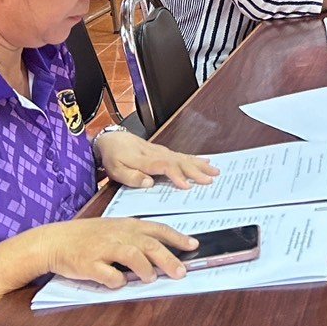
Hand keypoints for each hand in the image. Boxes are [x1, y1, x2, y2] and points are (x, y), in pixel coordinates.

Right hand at [27, 216, 197, 288]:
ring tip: (151, 278)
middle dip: (168, 258)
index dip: (177, 238)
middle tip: (181, 272)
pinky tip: (119, 283)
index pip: (158, 230)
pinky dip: (116, 280)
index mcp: (128, 225)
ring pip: (131, 255)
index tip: (193, 246)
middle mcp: (118, 234)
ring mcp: (103, 248)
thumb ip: (136, 237)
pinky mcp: (88, 264)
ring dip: (145, 268)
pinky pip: (107, 273)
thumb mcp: (115, 228)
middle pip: (149, 244)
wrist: (56, 240)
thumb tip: (162, 252)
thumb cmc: (89, 236)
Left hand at [95, 131, 218, 190]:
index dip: (177, 175)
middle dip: (196, 171)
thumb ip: (131, 177)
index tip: (187, 185)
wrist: (112, 139)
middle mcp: (157, 154)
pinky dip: (195, 159)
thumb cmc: (114, 156)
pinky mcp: (164, 151)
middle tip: (210, 179)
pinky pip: (182, 155)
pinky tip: (205, 161)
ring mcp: (163, 151)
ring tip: (214, 171)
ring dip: (200, 165)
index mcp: (145, 159)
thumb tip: (149, 183)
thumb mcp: (116, 170)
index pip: (165, 166)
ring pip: (184, 157)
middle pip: (179, 161)